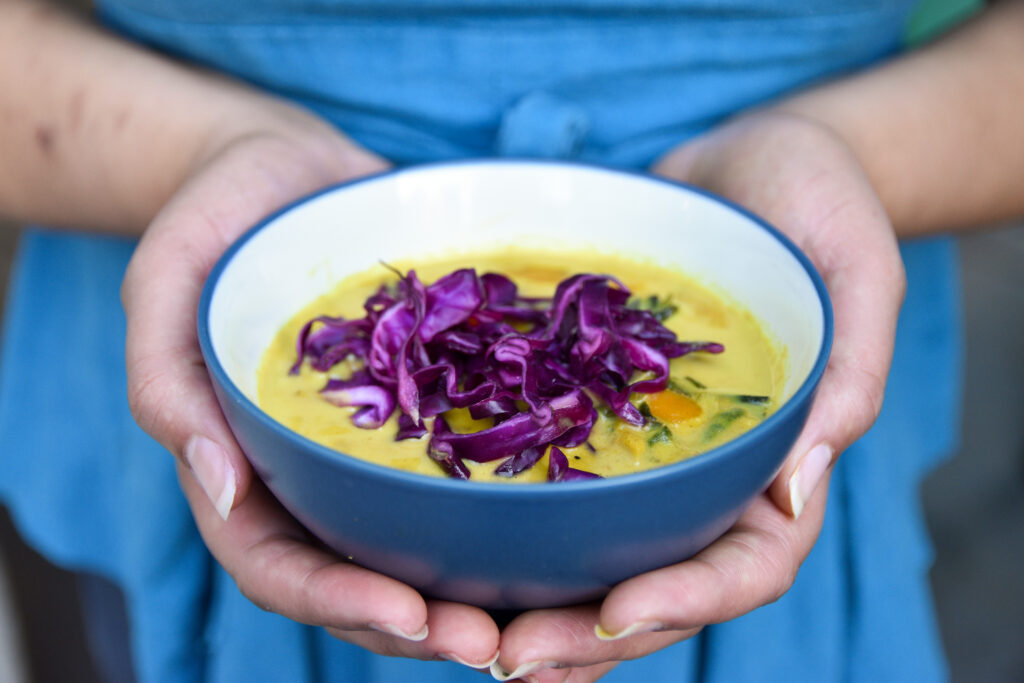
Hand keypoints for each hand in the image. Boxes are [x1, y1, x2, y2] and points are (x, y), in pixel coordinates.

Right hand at [122, 115, 500, 666]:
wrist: (291, 168)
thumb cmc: (218, 217)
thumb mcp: (164, 282)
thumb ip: (166, 382)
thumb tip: (216, 485)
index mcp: (241, 466)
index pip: (278, 565)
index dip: (337, 604)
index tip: (413, 617)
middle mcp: (312, 473)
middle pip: (357, 577)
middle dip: (419, 623)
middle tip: (494, 646)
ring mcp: (374, 445)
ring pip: (418, 542)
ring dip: (470, 590)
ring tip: (538, 617)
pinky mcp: (429, 405)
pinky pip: (466, 468)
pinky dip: (505, 509)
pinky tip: (562, 522)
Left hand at [491, 111, 904, 680]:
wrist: (746, 159)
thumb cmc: (820, 200)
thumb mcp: (859, 269)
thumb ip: (848, 374)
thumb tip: (798, 488)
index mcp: (784, 463)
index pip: (749, 563)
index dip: (687, 600)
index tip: (615, 615)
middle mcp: (711, 475)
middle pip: (659, 581)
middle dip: (590, 632)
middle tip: (508, 656)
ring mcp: (648, 449)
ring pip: (598, 551)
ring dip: (539, 602)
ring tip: (466, 632)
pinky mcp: (593, 408)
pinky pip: (552, 475)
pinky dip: (509, 521)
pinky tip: (448, 540)